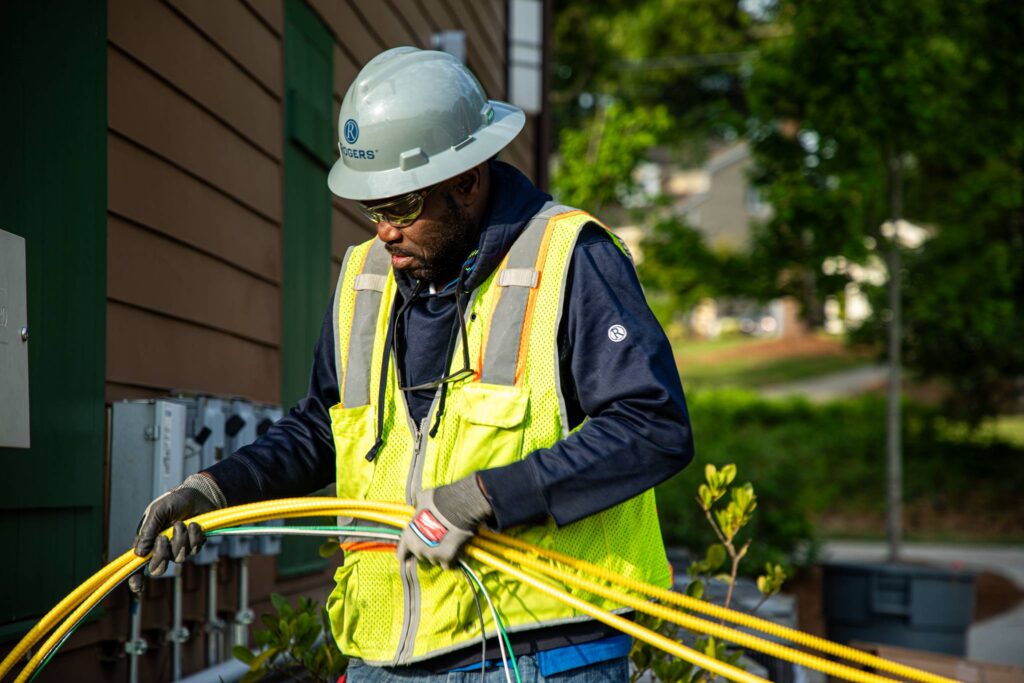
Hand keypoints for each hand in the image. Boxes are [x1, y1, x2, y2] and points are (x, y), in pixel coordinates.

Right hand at [129, 474, 223, 592]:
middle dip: (161, 555)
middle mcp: (162, 548)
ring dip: (180, 540)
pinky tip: (194, 524)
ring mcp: (179, 548)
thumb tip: (139, 554)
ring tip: (182, 523)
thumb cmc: (174, 501)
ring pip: (179, 558)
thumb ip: (148, 531)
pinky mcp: (195, 545)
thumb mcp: (158, 511)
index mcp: (148, 541)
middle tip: (164, 537)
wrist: (198, 494)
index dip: (136, 578)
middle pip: (158, 568)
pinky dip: (194, 536)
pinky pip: (194, 550)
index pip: (138, 565)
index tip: (137, 587)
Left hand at [397, 475, 492, 569]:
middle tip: (437, 537)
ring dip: (439, 553)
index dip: (407, 553)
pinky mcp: (447, 558)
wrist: (459, 506)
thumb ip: (418, 505)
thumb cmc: (439, 500)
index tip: (412, 553)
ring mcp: (433, 555)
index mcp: (409, 536)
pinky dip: (450, 558)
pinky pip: (447, 563)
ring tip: (448, 540)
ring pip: (434, 560)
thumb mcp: (422, 499)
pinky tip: (455, 548)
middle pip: (420, 555)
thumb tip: (418, 501)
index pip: (401, 555)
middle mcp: (418, 549)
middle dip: (427, 549)